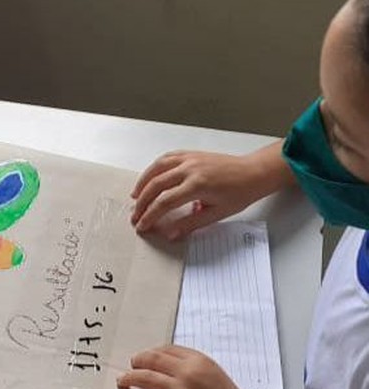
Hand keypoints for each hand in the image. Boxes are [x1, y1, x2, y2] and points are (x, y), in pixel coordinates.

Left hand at [116, 345, 266, 388]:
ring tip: (122, 381)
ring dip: (129, 378)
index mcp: (201, 361)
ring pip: (145, 377)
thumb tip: (167, 368)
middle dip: (137, 362)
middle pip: (152, 359)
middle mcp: (189, 372)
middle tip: (130, 366)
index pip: (167, 349)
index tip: (144, 357)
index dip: (151, 352)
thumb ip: (194, 370)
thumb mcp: (216, 378)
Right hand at [130, 150, 272, 239]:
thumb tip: (171, 233)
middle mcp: (190, 169)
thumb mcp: (216, 213)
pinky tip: (149, 178)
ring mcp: (189, 159)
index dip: (150, 216)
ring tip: (135, 196)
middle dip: (142, 202)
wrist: (253, 173)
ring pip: (156, 169)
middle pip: (156, 185)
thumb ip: (190, 224)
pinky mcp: (190, 154)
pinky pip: (166, 158)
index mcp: (198, 185)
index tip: (142, 225)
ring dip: (143, 183)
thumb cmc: (240, 192)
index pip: (165, 202)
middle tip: (135, 215)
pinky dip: (154, 168)